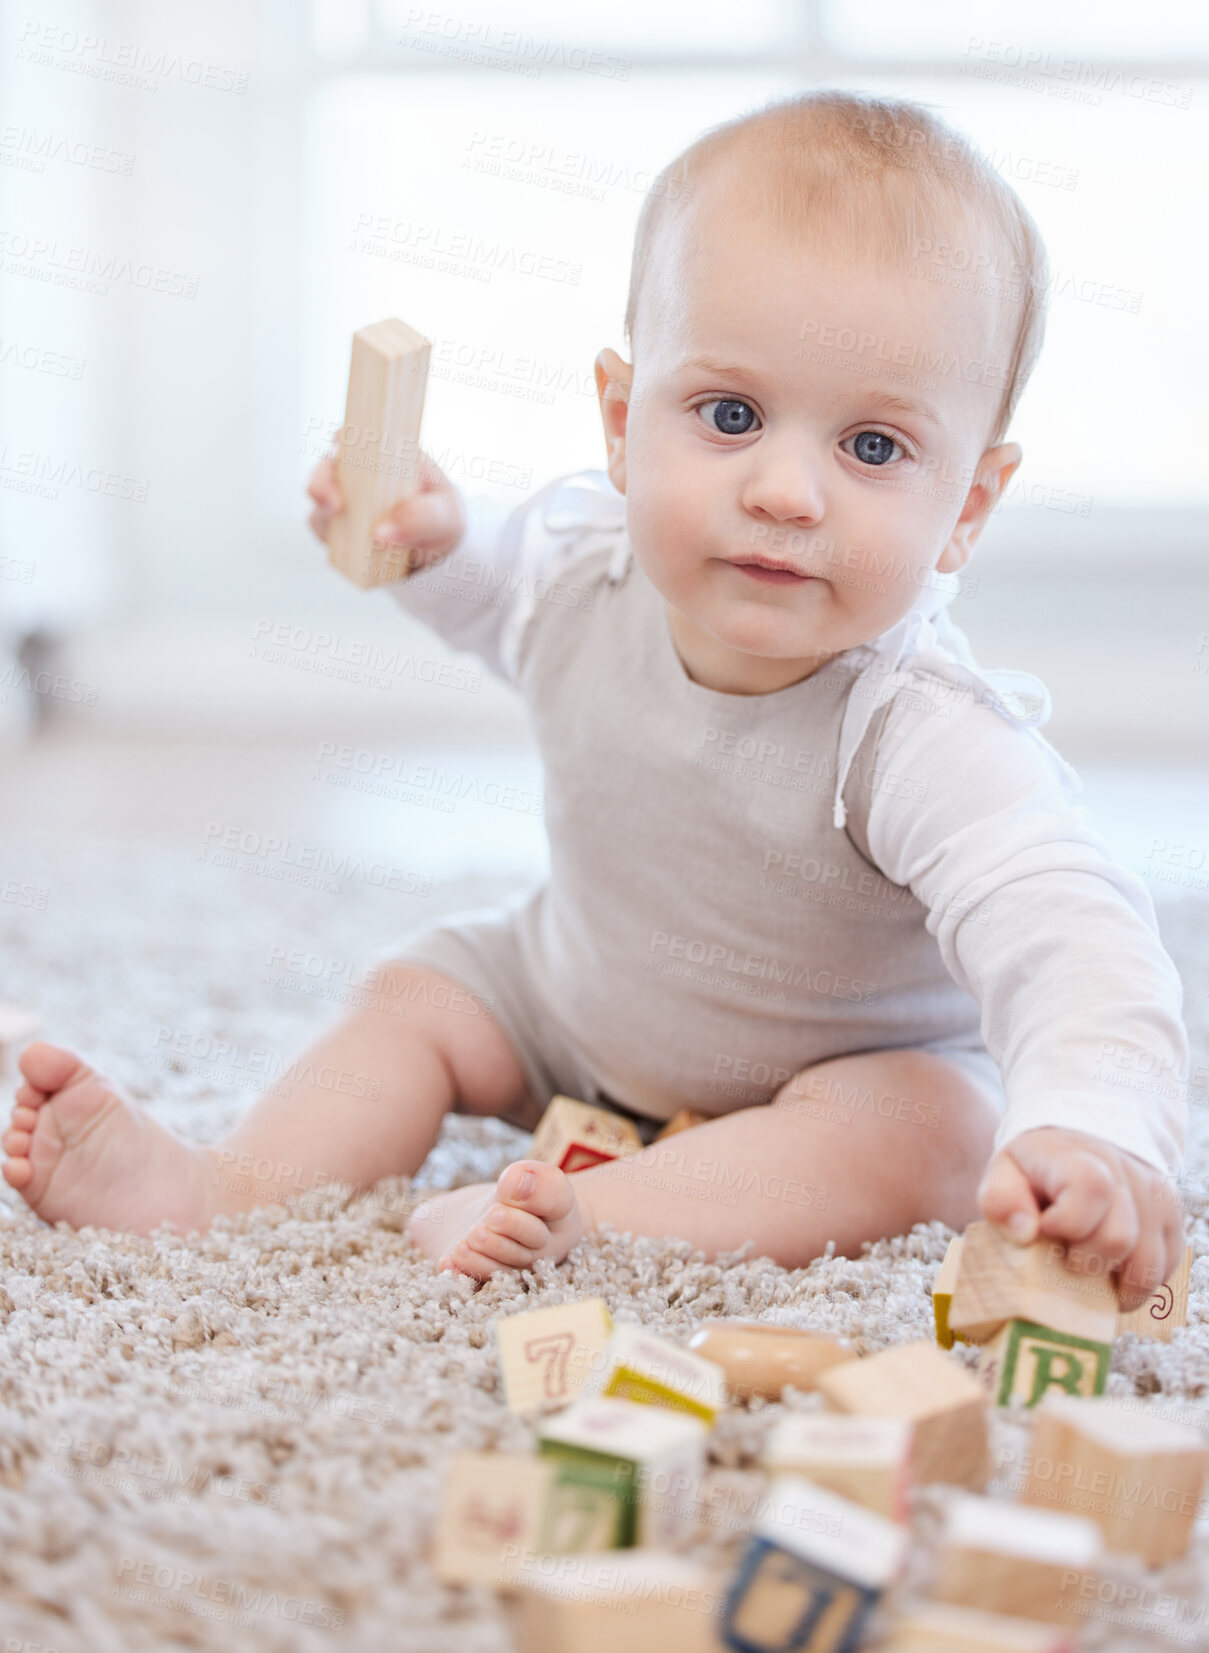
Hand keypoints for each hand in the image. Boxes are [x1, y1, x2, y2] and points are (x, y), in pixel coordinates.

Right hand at [305, 448, 466, 577]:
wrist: (439, 549)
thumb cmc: (442, 517)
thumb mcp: (445, 515)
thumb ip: (422, 518)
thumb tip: (381, 533)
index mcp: (383, 454)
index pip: (355, 436)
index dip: (342, 439)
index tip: (341, 448)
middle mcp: (357, 472)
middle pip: (326, 469)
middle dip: (322, 484)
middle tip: (335, 505)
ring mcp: (345, 500)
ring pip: (320, 503)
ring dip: (325, 517)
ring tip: (343, 536)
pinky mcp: (338, 528)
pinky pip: (324, 532)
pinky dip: (330, 541)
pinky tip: (348, 552)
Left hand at [977, 1125, 1184, 1311]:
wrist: (1077, 1145)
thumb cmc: (1035, 1171)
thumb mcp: (1004, 1175)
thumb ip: (1001, 1201)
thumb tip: (1026, 1233)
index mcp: (1080, 1157)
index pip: (1092, 1188)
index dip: (1068, 1222)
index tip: (1046, 1229)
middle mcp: (1127, 1171)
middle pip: (1119, 1238)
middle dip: (1085, 1262)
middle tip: (1064, 1256)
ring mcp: (1156, 1195)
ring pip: (1149, 1264)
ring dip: (1114, 1283)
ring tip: (1088, 1271)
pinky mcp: (1173, 1218)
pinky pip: (1166, 1269)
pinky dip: (1138, 1283)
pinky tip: (1112, 1272)